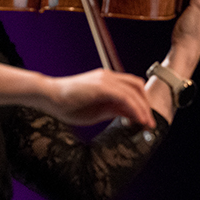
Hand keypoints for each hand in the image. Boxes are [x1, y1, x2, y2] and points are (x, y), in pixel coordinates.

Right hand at [37, 68, 154, 127]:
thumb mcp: (97, 111)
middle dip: (146, 104)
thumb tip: (130, 114)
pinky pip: (125, 96)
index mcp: (107, 80)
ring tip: (147, 123)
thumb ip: (114, 110)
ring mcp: (105, 79)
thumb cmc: (67, 104)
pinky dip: (135, 108)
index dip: (141, 102)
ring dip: (143, 107)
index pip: (132, 87)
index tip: (145, 118)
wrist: (49, 96)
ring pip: (134, 90)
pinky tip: (138, 119)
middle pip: (137, 86)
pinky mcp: (102, 85)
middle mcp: (108, 76)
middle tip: (149, 122)